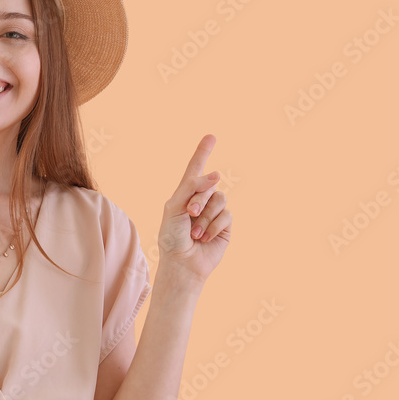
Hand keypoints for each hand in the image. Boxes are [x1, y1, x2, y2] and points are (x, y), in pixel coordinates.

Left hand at [157, 134, 231, 285]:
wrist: (182, 263)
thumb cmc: (172, 237)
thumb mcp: (174, 208)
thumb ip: (191, 188)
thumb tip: (216, 175)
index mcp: (185, 194)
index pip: (195, 169)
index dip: (203, 152)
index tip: (211, 136)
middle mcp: (201, 200)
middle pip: (209, 183)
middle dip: (199, 198)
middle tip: (190, 212)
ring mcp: (214, 212)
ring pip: (220, 198)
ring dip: (205, 216)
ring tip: (194, 232)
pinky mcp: (225, 224)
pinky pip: (226, 214)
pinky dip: (213, 226)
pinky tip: (204, 238)